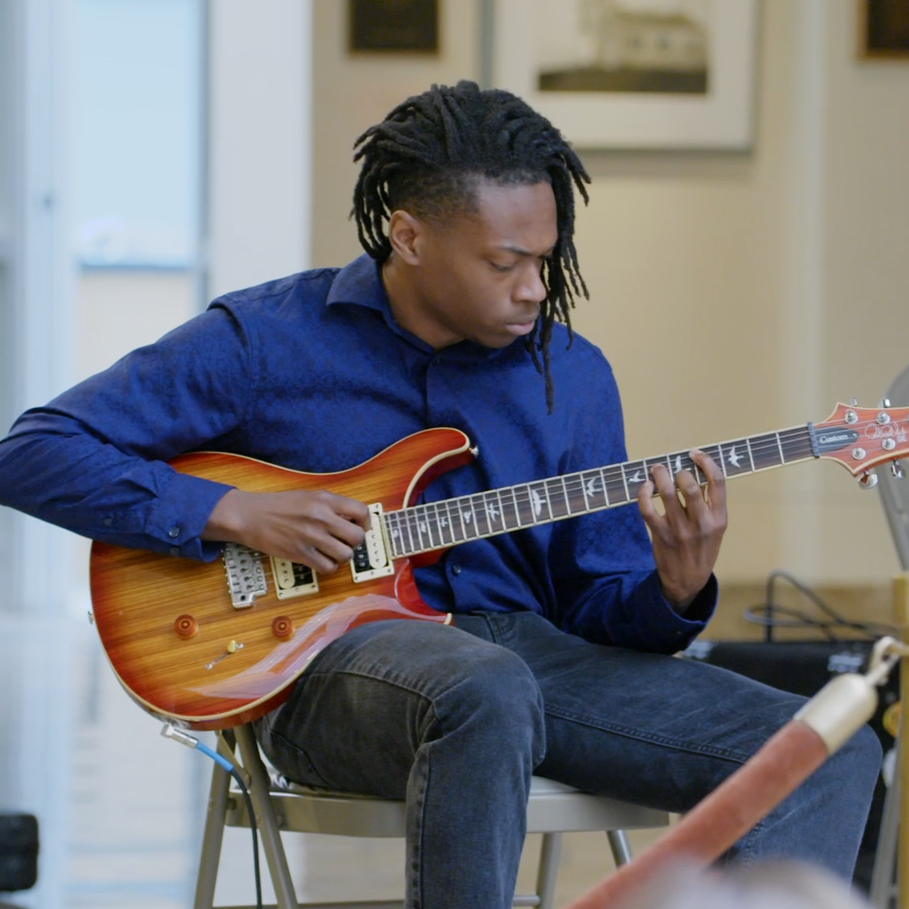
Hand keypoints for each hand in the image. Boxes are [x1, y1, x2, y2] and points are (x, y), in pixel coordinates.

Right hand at [202, 488, 369, 573]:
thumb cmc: (279, 505)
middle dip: (354, 541)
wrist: (251, 516)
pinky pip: (328, 567)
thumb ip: (331, 505)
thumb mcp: (309, 496)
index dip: (365, 522)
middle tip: (345, 540)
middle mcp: (321, 517)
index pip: (361, 511)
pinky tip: (321, 559)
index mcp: (325, 499)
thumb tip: (353, 519)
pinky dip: (328, 566)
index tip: (360, 527)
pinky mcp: (301, 554)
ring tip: (332, 551)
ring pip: (346, 555)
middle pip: (357, 537)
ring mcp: (312, 537)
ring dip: (342, 555)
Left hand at [637, 449, 726, 611]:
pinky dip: (643, 493)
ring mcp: (680, 530)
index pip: (718, 482)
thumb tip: (694, 471)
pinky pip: (647, 509)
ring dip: (659, 475)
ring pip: (667, 493)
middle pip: (690, 485)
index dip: (706, 462)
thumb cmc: (701, 548)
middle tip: (671, 468)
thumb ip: (709, 503)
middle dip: (678, 470)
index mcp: (719, 518)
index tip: (695, 454)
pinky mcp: (661, 535)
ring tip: (656, 470)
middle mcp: (702, 523)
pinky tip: (645, 487)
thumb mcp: (715, 528)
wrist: (687, 580)